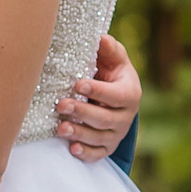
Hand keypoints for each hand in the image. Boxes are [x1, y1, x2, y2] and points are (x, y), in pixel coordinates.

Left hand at [56, 33, 141, 160]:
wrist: (115, 97)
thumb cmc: (111, 73)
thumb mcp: (113, 59)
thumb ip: (108, 49)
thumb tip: (99, 37)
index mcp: (129, 93)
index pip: (116, 95)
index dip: (98, 90)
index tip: (78, 85)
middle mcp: (125, 116)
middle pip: (105, 119)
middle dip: (82, 112)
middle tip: (62, 105)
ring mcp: (116, 134)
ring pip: (99, 137)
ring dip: (80, 133)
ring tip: (60, 127)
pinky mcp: (107, 147)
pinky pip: (98, 154)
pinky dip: (86, 153)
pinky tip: (72, 148)